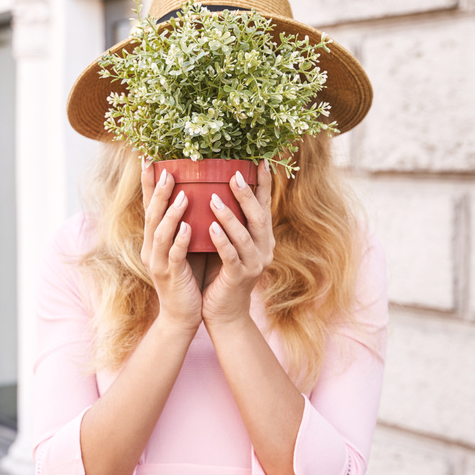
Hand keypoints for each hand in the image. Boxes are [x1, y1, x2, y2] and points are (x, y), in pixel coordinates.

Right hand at [140, 163, 202, 330]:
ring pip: (160, 233)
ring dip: (170, 212)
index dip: (148, 183)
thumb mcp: (188, 246)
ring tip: (182, 193)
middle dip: (157, 191)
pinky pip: (173, 255)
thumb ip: (190, 223)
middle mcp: (151, 247)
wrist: (184, 314)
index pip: (149, 205)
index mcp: (155, 238)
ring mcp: (158, 262)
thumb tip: (205, 195)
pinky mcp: (169, 276)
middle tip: (166, 169)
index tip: (149, 159)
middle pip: (151, 214)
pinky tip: (187, 227)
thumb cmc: (189, 276)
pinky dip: (179, 240)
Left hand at [202, 160, 274, 327]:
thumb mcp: (227, 244)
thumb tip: (212, 188)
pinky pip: (231, 255)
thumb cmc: (220, 274)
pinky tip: (210, 226)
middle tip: (233, 175)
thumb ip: (227, 222)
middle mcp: (264, 249)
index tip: (261, 161)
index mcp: (262, 239)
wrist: (224, 313)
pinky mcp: (239, 277)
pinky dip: (221, 239)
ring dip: (229, 215)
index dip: (264, 184)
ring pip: (244, 235)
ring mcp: (254, 264)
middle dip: (247, 194)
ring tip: (212, 198)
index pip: (265, 206)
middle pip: (259, 217)